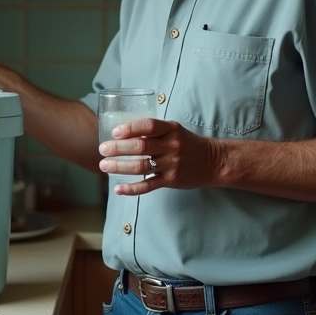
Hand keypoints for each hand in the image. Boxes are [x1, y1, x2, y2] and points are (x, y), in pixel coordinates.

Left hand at [98, 117, 220, 195]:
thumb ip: (154, 131)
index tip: (114, 132)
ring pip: (142, 166)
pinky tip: (118, 188)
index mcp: (171, 129)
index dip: (130, 128)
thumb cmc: (188, 144)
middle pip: (141, 146)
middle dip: (119, 148)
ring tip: (104, 166)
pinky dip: (132, 188)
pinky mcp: (171, 180)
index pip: (149, 125)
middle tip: (102, 149)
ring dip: (120, 167)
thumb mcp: (174, 130)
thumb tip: (123, 131)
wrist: (213, 161)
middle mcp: (171, 146)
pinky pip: (149, 185)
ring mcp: (172, 164)